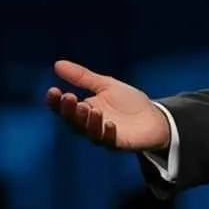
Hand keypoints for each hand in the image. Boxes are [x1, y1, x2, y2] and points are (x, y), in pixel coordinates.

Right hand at [45, 59, 170, 150]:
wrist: (154, 117)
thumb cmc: (128, 102)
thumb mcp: (106, 85)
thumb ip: (83, 77)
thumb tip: (57, 64)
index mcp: (85, 111)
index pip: (65, 108)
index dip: (56, 102)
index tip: (53, 90)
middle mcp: (90, 125)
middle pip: (73, 122)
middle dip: (69, 111)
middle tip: (70, 97)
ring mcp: (104, 136)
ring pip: (90, 132)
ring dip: (87, 121)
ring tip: (88, 107)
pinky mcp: (119, 143)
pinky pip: (110, 141)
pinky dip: (107, 133)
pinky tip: (109, 123)